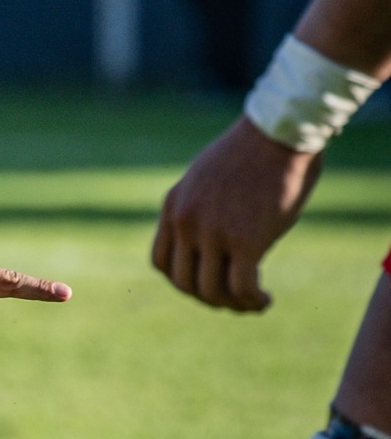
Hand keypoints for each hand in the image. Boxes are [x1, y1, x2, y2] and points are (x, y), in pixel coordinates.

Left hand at [152, 116, 321, 310]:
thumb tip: (213, 243)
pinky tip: (266, 300)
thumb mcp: (208, 179)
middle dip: (209, 298)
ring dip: (233, 305)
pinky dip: (253, 302)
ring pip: (211, 291)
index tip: (208, 283)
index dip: (182, 281)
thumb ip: (202, 209)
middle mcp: (186, 221)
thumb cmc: (253, 152)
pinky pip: (242, 288)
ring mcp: (213, 232)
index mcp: (173, 205)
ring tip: (253, 303)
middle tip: (234, 300)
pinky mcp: (247, 239)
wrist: (278, 132)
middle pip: (183, 282)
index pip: (161, 261)